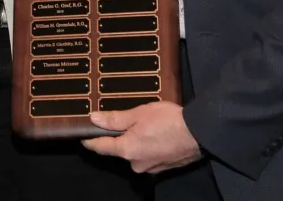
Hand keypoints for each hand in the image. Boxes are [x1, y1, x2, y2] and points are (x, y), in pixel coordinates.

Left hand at [82, 102, 201, 173]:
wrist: (200, 133)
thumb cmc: (169, 120)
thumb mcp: (139, 114)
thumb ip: (115, 119)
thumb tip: (94, 119)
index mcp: (127, 150)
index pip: (101, 147)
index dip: (90, 140)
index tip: (82, 137)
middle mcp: (136, 163)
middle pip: (120, 150)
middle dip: (120, 137)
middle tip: (127, 121)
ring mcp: (151, 168)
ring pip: (136, 153)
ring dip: (136, 141)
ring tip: (146, 126)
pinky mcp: (163, 168)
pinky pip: (149, 156)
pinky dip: (149, 147)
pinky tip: (157, 135)